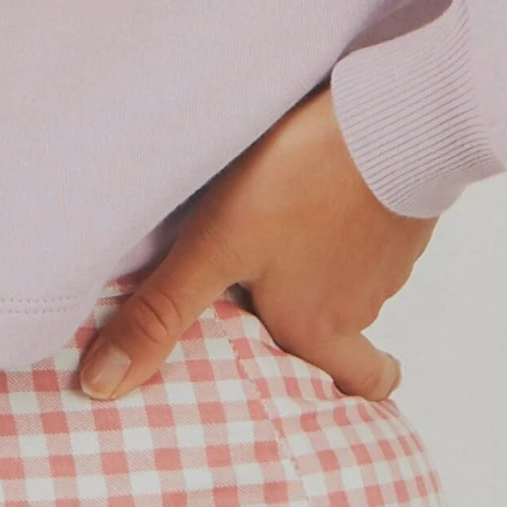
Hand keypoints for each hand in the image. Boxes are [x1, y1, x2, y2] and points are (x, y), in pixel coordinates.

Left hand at [77, 82, 436, 401]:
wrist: (390, 117)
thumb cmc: (302, 186)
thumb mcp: (215, 248)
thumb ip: (162, 313)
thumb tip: (103, 386)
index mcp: (319, 327)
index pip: (360, 384)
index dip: (347, 389)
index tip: (328, 388)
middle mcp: (363, 301)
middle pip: (345, 327)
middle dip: (316, 318)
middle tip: (277, 293)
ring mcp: (390, 252)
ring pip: (357, 273)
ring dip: (327, 260)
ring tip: (285, 226)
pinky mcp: (403, 204)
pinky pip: (375, 225)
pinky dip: (349, 216)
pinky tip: (318, 185)